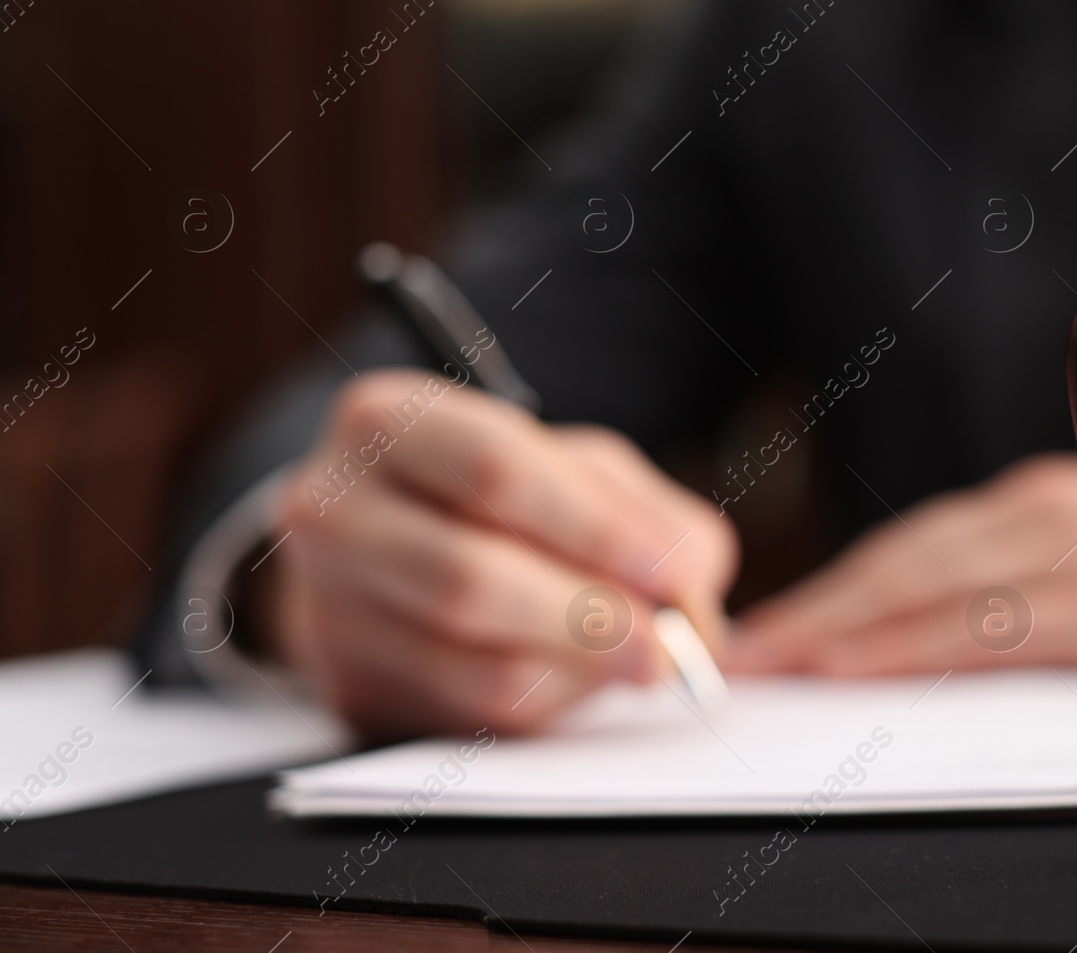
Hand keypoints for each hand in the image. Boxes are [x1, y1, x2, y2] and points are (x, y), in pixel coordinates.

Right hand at [269, 369, 736, 738]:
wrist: (389, 547)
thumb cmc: (500, 497)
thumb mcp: (573, 468)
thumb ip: (643, 513)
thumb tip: (688, 590)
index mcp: (384, 421)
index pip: (494, 470)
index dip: (595, 529)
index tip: (670, 572)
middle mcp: (332, 510)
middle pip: (471, 580)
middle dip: (589, 619)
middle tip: (664, 646)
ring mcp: (328, 609)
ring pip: (474, 664)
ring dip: (580, 671)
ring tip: (641, 658)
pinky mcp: (347, 690)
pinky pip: (471, 716)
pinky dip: (548, 704)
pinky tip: (578, 676)